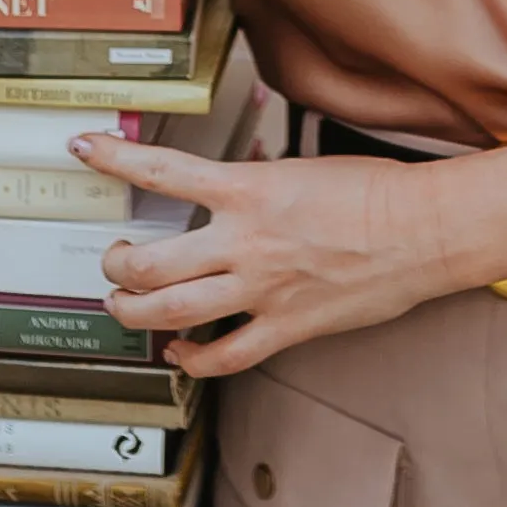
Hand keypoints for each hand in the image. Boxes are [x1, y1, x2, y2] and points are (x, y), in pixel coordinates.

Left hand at [73, 136, 456, 374]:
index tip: (84, 146)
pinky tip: (179, 352)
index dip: (114, 156)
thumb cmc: (374, 192)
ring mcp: (262, 289)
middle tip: (113, 260)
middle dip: (115, 265)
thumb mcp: (299, 170)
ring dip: (134, 312)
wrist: (422, 230)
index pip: (162, 169)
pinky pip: (223, 355)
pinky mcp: (286, 327)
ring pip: (170, 312)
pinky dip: (191, 359)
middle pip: (147, 263)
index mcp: (247, 190)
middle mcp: (244, 241)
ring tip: (126, 304)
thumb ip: (253, 185)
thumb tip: (226, 190)